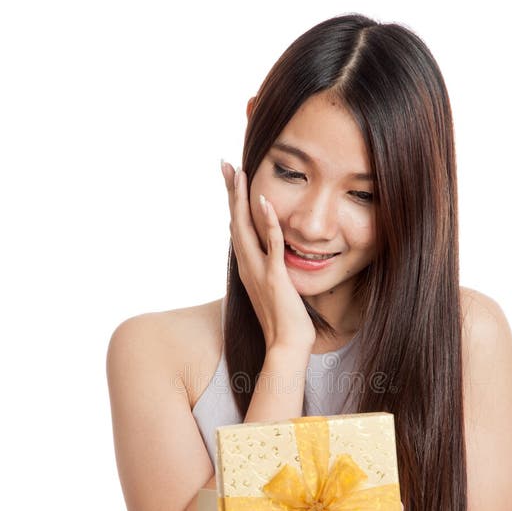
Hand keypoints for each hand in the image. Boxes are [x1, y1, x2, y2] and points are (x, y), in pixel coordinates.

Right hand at [221, 161, 316, 352]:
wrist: (286, 346)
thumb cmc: (284, 323)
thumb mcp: (276, 291)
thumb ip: (273, 272)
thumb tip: (275, 260)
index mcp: (248, 268)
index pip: (238, 228)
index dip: (233, 203)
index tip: (231, 179)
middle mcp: (248, 267)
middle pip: (235, 222)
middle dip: (230, 192)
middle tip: (225, 164)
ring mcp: (259, 272)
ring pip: (246, 229)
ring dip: (242, 200)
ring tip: (240, 173)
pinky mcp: (275, 278)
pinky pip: (271, 246)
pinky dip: (267, 223)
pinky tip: (266, 202)